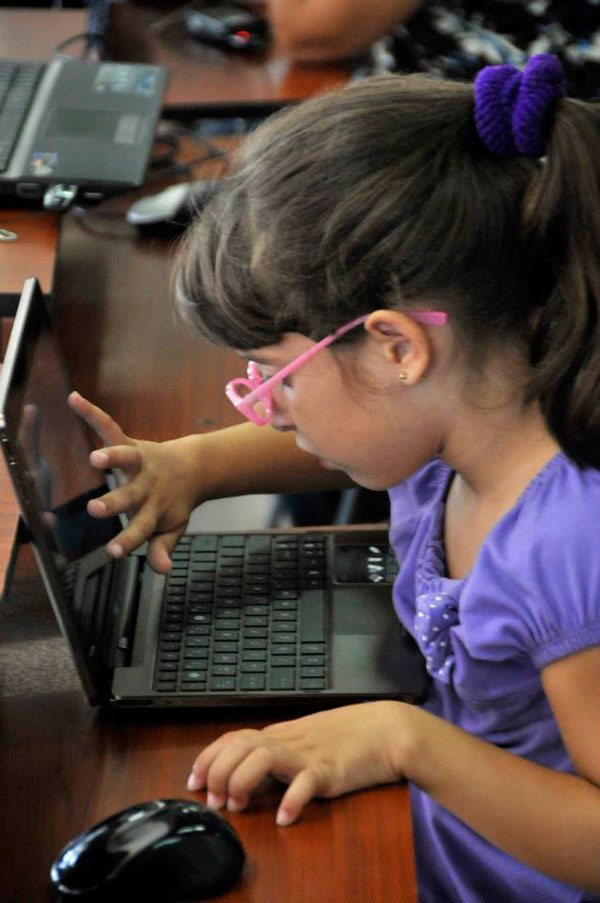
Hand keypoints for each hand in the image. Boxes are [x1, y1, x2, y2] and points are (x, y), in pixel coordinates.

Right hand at [68, 392, 202, 572]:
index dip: (127, 541)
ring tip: (95, 459)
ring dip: (112, 458)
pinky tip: (74, 399)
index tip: (113, 553)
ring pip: (126, 459)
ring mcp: (139, 463)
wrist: (195, 468)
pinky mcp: (131, 443)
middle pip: (129, 496)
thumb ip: (163, 547)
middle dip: (113, 502)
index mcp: (155, 509)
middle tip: (95, 509)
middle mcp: (146, 486)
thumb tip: (162, 570)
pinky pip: (110, 427)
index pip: (140, 529)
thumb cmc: (176, 502)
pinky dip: (92, 413)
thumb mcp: (173, 527)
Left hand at [187, 701, 407, 825]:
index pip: (233, 738)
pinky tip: (284, 818)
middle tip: (214, 801)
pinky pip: (305, 783)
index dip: (208, 758)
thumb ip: (280, 752)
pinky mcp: (329, 770)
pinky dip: (290, 801)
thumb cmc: (349, 737)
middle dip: (217, 773)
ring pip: (262, 757)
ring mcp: (308, 754)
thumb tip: (252, 770)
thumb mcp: (306, 740)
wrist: (388, 730)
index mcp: (281, 735)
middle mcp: (288, 741)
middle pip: (239, 746)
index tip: (194, 782)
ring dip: (242, 782)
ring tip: (238, 807)